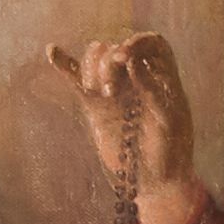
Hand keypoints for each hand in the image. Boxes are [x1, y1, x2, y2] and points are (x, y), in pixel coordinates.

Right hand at [51, 32, 204, 223]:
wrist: (153, 181)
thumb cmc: (170, 152)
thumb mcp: (168, 120)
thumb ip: (151, 90)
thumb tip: (133, 61)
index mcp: (163, 78)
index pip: (151, 43)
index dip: (138, 41)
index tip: (127, 56)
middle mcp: (138, 79)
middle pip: (119, 48)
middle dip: (111, 60)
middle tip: (110, 87)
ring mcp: (115, 91)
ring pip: (98, 59)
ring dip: (95, 67)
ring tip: (101, 92)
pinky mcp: (96, 106)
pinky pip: (78, 80)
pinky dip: (65, 65)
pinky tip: (53, 51)